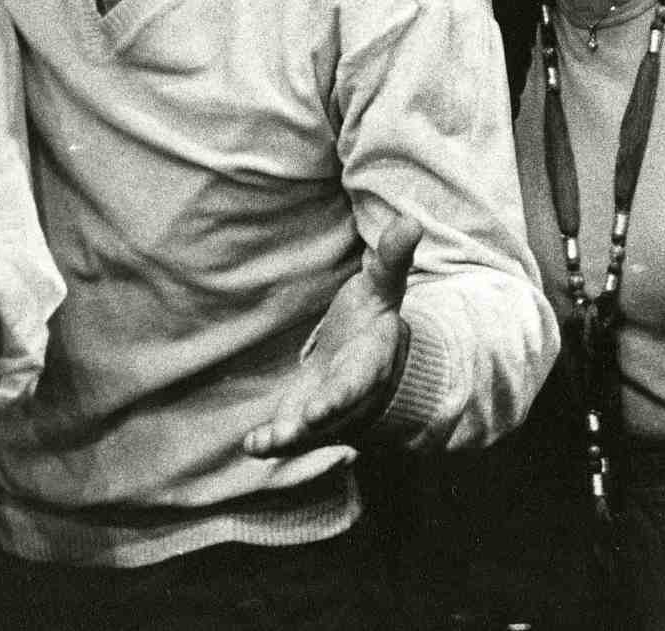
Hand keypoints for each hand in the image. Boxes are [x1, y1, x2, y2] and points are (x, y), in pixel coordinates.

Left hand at [242, 214, 422, 457]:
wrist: (370, 363)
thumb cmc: (371, 319)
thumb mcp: (383, 287)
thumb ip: (392, 259)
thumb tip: (412, 219)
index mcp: (370, 362)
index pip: (358, 380)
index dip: (343, 394)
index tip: (324, 405)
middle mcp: (351, 397)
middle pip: (336, 414)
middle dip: (321, 419)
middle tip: (305, 423)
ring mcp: (328, 416)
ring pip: (311, 434)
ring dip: (289, 438)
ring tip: (265, 443)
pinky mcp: (305, 423)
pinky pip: (290, 439)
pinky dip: (271, 444)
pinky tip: (252, 444)